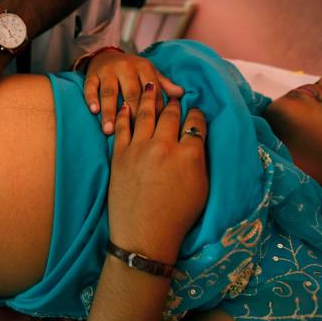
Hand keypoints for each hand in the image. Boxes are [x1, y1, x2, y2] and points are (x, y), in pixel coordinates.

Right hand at [84, 51, 183, 134]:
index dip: (153, 111)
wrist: (106, 55)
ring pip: (109, 92)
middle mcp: (126, 67)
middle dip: (131, 114)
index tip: (154, 131)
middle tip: (132, 134)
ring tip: (108, 130)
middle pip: (131, 93)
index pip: (151, 92)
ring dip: (109, 111)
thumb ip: (163, 84)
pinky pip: (90, 87)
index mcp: (144, 68)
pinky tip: (94, 111)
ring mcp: (108, 71)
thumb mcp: (149, 73)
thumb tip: (181, 94)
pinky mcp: (92, 74)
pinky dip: (91, 99)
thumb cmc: (132, 70)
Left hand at [107, 84, 208, 261]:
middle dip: (174, 103)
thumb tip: (196, 141)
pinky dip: (125, 113)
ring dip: (149, 98)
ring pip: (145, 114)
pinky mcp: (120, 154)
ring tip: (150, 87)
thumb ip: (199, 159)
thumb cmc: (178, 216)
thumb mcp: (201, 188)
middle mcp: (165, 145)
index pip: (195, 123)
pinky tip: (126, 105)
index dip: (197, 114)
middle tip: (173, 96)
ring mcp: (140, 148)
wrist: (144, 233)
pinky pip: (123, 127)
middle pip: (170, 114)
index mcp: (189, 154)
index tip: (196, 112)